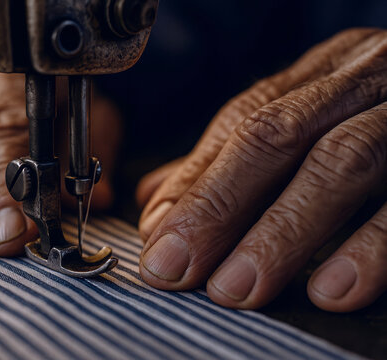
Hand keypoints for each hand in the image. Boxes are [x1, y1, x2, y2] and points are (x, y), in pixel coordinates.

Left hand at [137, 28, 386, 311]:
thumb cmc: (382, 120)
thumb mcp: (314, 124)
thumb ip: (235, 162)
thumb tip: (159, 205)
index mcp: (323, 75)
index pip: (243, 121)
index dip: (195, 183)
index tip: (159, 241)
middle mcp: (364, 81)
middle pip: (276, 136)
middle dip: (219, 207)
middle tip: (178, 267)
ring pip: (340, 163)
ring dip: (280, 233)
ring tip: (237, 287)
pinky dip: (370, 248)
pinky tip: (331, 288)